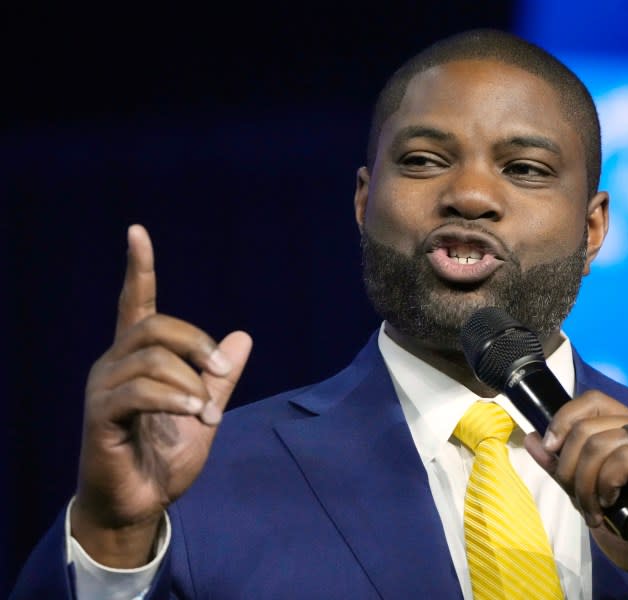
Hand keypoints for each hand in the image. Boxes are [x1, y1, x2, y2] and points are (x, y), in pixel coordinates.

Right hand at [71, 225, 252, 566]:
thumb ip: (220, 377)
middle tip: (220, 373)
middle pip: (156, 326)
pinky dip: (174, 398)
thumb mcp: (204, 410)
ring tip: (208, 413)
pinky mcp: (100, 416)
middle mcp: (115, 365)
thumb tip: (244, 336)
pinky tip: (194, 415)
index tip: (138, 231)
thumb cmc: (164, 456)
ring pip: (152, 358)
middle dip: (197, 343)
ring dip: (191, 383)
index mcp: (138, 359)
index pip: (135, 303)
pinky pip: (139, 391)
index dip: (139, 269)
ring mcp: (104, 389)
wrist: (140, 502)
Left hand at [524, 390, 627, 598]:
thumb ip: (562, 467)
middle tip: (579, 500)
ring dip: (586, 483)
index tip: (550, 451)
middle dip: (569, 466)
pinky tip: (612, 503)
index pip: (590, 400)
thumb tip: (533, 439)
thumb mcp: (586, 495)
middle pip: (587, 424)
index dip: (564, 420)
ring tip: (595, 512)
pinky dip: (607, 484)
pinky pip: (623, 458)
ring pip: (600, 442)